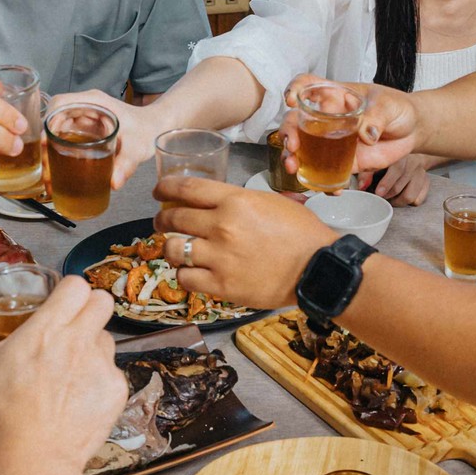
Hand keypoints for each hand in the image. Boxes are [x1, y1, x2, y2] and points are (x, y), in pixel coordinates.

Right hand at [0, 276, 126, 473]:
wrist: (34, 457)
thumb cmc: (3, 414)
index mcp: (47, 330)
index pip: (77, 285)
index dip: (71, 290)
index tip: (63, 301)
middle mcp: (79, 342)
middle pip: (103, 302)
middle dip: (90, 309)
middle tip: (75, 325)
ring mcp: (102, 366)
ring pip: (107, 338)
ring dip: (92, 346)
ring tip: (69, 370)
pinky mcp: (116, 389)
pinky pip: (112, 371)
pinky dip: (98, 379)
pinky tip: (77, 396)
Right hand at [49, 89, 148, 187]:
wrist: (155, 128)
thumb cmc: (146, 129)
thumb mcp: (137, 146)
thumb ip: (126, 163)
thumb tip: (113, 183)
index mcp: (94, 102)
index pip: (61, 103)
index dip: (48, 121)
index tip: (44, 142)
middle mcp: (85, 108)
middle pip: (53, 120)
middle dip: (45, 144)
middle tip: (46, 167)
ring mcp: (83, 119)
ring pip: (56, 131)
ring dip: (49, 151)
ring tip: (49, 175)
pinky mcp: (85, 131)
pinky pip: (65, 138)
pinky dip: (58, 154)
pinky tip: (58, 172)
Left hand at [153, 175, 336, 310]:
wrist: (317, 268)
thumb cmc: (300, 233)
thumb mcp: (269, 202)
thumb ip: (237, 201)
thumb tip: (212, 202)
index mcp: (234, 201)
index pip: (185, 188)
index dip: (165, 188)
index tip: (158, 192)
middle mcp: (222, 227)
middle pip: (173, 218)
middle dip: (161, 220)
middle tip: (161, 223)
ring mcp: (219, 258)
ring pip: (173, 250)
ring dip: (170, 248)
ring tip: (175, 250)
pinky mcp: (221, 286)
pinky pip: (185, 278)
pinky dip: (184, 274)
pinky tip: (192, 272)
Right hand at [278, 76, 419, 176]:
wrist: (412, 130)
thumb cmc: (398, 108)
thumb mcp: (388, 106)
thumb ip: (376, 117)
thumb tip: (366, 135)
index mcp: (337, 95)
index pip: (308, 85)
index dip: (295, 89)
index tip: (291, 100)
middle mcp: (328, 118)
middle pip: (296, 120)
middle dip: (288, 133)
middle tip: (293, 146)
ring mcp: (332, 141)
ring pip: (303, 148)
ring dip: (293, 159)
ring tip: (294, 168)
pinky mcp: (342, 161)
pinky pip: (326, 173)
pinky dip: (324, 183)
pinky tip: (332, 189)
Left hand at [369, 153, 436, 205]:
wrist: (411, 153)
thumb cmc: (390, 160)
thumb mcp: (377, 162)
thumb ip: (367, 173)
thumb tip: (361, 187)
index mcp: (400, 156)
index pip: (396, 170)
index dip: (386, 183)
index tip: (378, 193)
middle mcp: (413, 163)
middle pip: (400, 187)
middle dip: (387, 195)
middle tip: (379, 197)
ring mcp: (421, 173)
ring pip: (409, 196)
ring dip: (397, 201)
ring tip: (390, 198)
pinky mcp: (427, 182)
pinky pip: (418, 200)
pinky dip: (408, 201)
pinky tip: (402, 196)